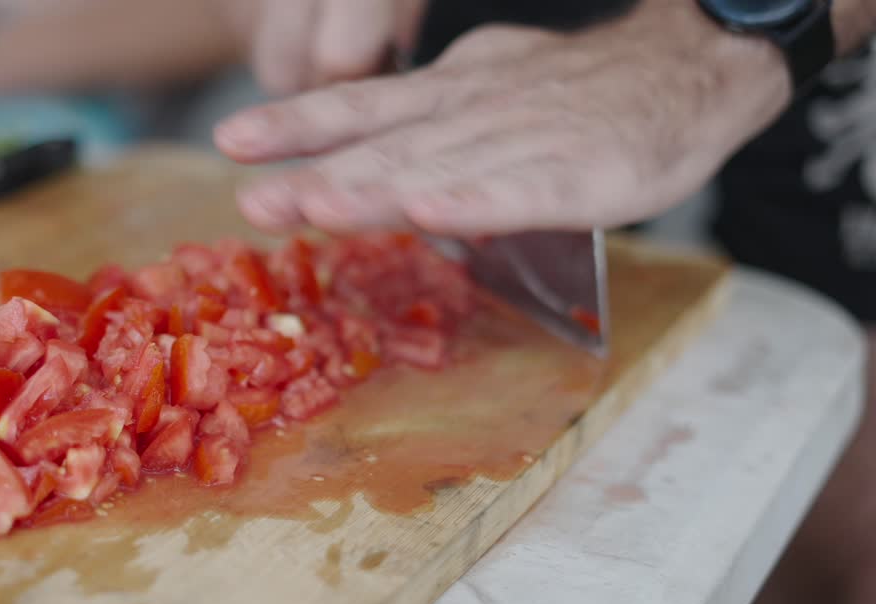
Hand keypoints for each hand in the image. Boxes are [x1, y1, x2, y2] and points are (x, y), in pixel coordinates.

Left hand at [214, 0, 792, 237]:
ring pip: (441, 168)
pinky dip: (476, 202)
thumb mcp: (490, 85)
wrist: (692, 64)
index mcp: (452, 94)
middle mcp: (476, 113)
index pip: (363, 107)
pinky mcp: (584, 172)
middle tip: (253, 203)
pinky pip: (523, 190)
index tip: (233, 142)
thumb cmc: (580, 89)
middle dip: (316, 176)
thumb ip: (430, 120)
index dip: (298, 124)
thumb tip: (369, 149)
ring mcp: (527, 141)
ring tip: (311, 208)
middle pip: (387, 148)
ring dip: (374, 192)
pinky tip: (430, 215)